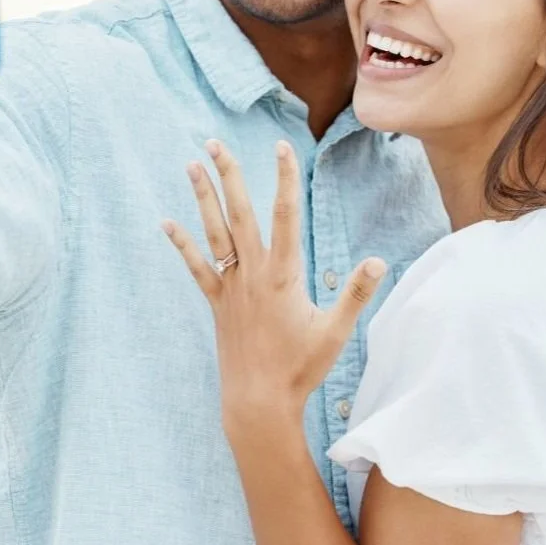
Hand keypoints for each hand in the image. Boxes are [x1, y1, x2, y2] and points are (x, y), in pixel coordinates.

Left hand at [162, 139, 386, 434]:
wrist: (258, 403)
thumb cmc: (301, 369)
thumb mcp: (335, 332)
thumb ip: (356, 293)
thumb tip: (379, 261)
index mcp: (284, 275)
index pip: (286, 214)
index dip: (284, 178)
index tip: (281, 147)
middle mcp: (253, 273)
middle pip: (239, 213)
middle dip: (228, 174)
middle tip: (214, 142)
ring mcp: (231, 287)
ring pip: (214, 232)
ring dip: (202, 197)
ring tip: (191, 164)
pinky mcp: (217, 303)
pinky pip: (197, 267)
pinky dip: (181, 244)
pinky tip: (166, 222)